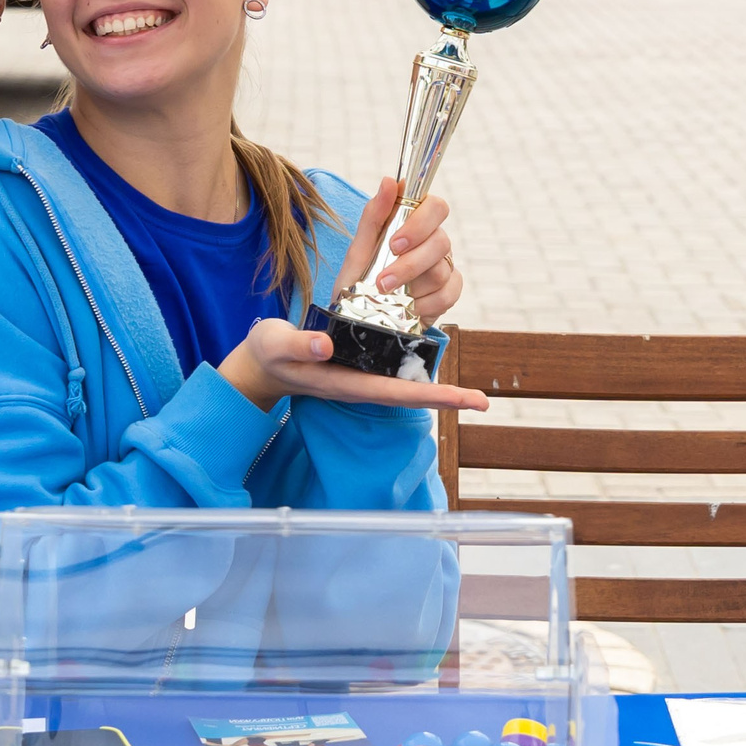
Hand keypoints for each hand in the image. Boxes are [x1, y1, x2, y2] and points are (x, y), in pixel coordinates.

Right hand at [218, 318, 487, 414]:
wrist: (263, 363)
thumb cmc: (268, 354)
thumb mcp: (277, 344)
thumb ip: (300, 344)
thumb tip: (327, 344)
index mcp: (345, 382)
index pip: (395, 392)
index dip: (430, 395)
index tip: (462, 400)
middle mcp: (360, 383)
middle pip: (410, 394)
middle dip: (446, 398)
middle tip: (482, 401)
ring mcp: (363, 375)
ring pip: (407, 384)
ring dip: (438, 389)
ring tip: (472, 394)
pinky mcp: (362, 365)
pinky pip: (397, 370)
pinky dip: (420, 367)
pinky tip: (438, 360)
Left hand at [340, 178, 462, 325]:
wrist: (357, 319)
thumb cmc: (359, 279)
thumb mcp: (358, 250)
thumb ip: (374, 216)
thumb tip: (389, 181)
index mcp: (414, 224)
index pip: (436, 207)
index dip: (421, 223)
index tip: (395, 243)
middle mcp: (433, 242)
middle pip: (441, 241)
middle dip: (410, 264)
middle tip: (383, 280)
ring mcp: (444, 267)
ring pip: (441, 270)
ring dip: (411, 287)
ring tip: (387, 296)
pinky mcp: (449, 292)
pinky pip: (449, 294)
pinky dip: (426, 304)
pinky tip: (409, 308)